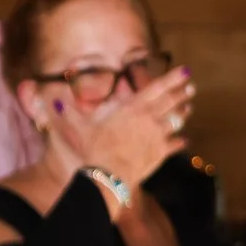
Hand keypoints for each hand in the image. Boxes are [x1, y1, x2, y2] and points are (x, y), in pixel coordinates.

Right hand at [51, 67, 193, 196]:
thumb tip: (55, 100)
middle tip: (191, 87)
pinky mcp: (161, 152)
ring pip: (177, 120)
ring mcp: (158, 135)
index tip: (185, 71)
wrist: (108, 174)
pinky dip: (181, 141)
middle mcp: (149, 118)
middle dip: (182, 93)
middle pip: (171, 102)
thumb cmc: (94, 148)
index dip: (173, 78)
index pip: (157, 88)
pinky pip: (176, 144)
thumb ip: (70, 112)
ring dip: (183, 113)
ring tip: (189, 108)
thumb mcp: (81, 127)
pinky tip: (185, 140)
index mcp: (133, 107)